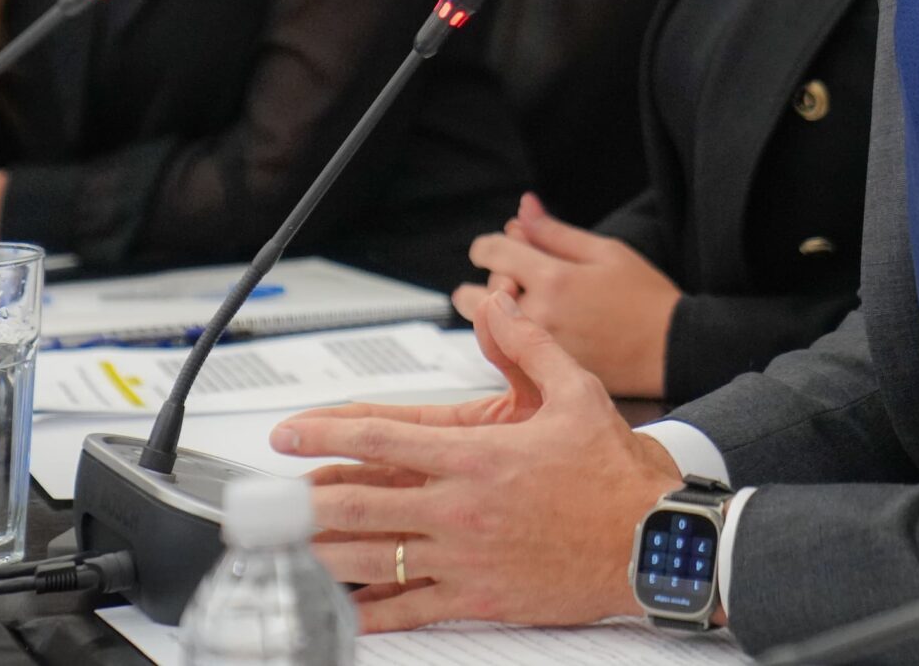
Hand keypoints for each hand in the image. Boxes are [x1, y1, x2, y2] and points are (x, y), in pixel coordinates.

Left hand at [279, 290, 686, 631]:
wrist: (650, 542)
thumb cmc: (616, 473)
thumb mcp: (576, 391)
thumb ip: (526, 347)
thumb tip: (496, 307)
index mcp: (477, 455)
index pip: (382, 439)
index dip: (326, 433)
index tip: (289, 432)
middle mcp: (460, 508)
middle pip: (361, 504)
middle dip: (305, 500)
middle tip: (267, 498)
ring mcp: (465, 558)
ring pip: (375, 558)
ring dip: (324, 553)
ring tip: (286, 549)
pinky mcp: (479, 599)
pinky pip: (411, 609)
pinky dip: (370, 612)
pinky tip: (344, 610)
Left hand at [454, 193, 679, 399]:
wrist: (672, 350)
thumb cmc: (645, 296)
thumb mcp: (606, 252)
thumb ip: (555, 232)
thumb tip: (523, 208)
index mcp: (553, 278)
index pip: (493, 253)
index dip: (487, 246)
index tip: (492, 248)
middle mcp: (540, 315)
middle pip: (477, 295)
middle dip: (487, 280)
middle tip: (504, 276)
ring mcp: (540, 350)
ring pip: (486, 329)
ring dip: (488, 313)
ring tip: (509, 303)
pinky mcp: (546, 373)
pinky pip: (507, 354)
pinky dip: (508, 339)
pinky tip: (527, 329)